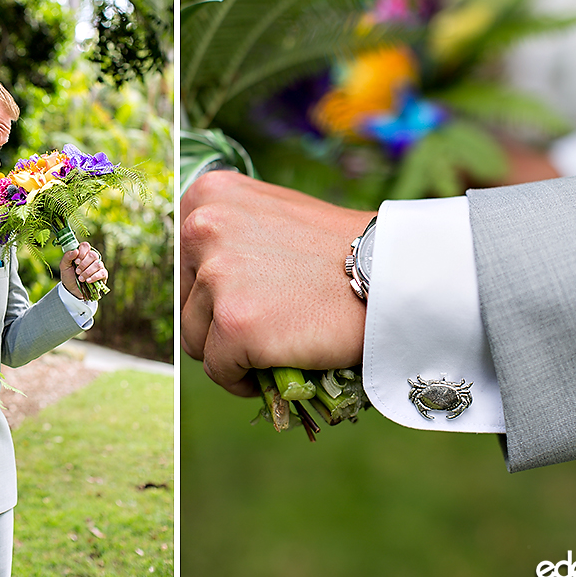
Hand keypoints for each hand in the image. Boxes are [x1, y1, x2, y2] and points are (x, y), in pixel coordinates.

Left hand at [61, 241, 107, 299]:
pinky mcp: (103, 274)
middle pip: (93, 255)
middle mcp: (92, 258)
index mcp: (82, 253)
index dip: (82, 253)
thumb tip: (76, 251)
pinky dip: (94, 277)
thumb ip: (67, 257)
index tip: (76, 261)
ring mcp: (98, 265)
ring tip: (81, 278)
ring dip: (87, 272)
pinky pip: (102, 273)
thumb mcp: (64, 266)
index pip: (85, 246)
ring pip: (97, 264)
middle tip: (77, 272)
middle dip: (84, 264)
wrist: (72, 290)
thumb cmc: (69, 276)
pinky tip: (88, 281)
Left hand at [181, 171, 373, 396]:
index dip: (209, 292)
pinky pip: (219, 370)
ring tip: (274, 343)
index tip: (244, 299)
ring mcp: (217, 276)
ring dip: (229, 351)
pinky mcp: (234, 324)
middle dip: (217, 323)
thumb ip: (229, 235)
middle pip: (184, 302)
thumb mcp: (271, 216)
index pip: (183, 263)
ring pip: (196, 339)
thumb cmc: (338, 249)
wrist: (392, 275)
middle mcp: (202, 227)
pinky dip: (242, 380)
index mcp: (208, 196)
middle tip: (266, 325)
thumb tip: (196, 276)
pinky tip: (274, 368)